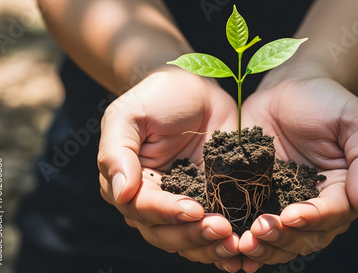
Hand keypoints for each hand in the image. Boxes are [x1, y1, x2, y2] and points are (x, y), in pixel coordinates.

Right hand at [97, 67, 241, 270]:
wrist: (195, 87)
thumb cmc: (157, 97)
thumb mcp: (128, 116)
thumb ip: (117, 153)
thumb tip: (121, 192)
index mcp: (130, 184)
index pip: (143, 209)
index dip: (167, 213)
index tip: (193, 210)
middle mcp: (155, 201)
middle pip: (165, 233)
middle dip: (192, 235)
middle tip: (220, 229)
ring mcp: (184, 203)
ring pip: (189, 240)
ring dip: (209, 246)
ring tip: (233, 241)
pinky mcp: (211, 201)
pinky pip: (212, 230)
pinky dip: (223, 244)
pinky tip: (240, 247)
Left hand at [239, 75, 357, 266]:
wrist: (288, 88)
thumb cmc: (326, 101)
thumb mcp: (357, 121)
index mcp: (343, 190)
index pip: (333, 215)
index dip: (313, 219)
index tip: (291, 215)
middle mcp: (316, 204)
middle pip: (306, 237)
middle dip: (284, 238)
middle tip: (260, 230)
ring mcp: (285, 203)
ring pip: (281, 240)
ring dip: (264, 247)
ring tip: (244, 243)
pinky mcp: (260, 197)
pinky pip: (254, 225)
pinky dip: (247, 240)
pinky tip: (233, 246)